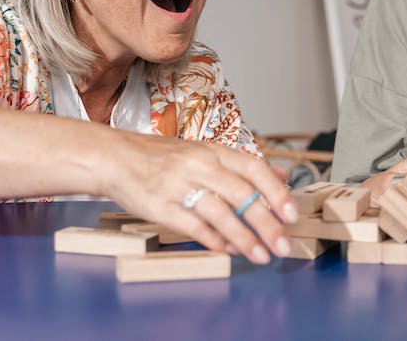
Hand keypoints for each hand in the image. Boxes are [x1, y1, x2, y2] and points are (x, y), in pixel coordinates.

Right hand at [98, 135, 296, 264]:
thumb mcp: (205, 153)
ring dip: (243, 237)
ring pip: (219, 213)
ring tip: (260, 255)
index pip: (252, 168)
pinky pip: (192, 226)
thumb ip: (243, 166)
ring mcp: (178, 185)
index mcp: (213, 151)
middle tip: (282, 244)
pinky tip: (227, 251)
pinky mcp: (159, 205)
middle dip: (266, 222)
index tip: (291, 214)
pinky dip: (212, 240)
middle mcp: (198, 165)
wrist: (115, 158)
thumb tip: (283, 176)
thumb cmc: (163, 158)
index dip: (275, 192)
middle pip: (240, 195)